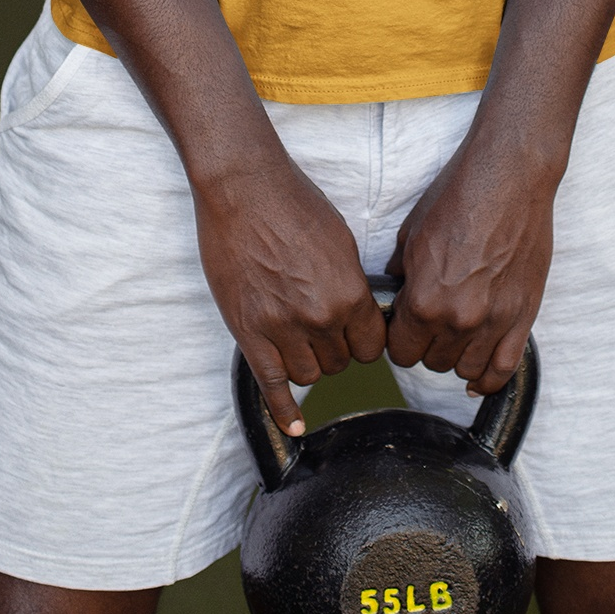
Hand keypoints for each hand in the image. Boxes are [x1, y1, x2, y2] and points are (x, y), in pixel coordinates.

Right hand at [192, 156, 387, 434]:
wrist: (243, 189)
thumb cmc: (294, 203)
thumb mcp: (341, 241)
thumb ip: (352, 285)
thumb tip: (359, 313)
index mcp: (349, 294)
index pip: (372, 346)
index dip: (365, 340)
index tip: (356, 333)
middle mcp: (320, 317)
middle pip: (341, 363)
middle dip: (336, 348)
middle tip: (322, 326)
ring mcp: (282, 328)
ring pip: (309, 375)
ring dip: (310, 363)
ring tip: (302, 341)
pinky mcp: (249, 332)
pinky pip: (271, 384)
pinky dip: (283, 409)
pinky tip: (293, 424)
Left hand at [385, 141, 556, 395]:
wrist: (509, 177)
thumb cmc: (458, 197)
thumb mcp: (412, 233)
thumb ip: (401, 274)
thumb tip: (395, 292)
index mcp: (424, 301)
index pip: (400, 352)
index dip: (399, 339)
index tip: (404, 326)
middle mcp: (458, 319)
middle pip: (432, 362)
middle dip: (427, 345)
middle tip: (432, 322)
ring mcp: (494, 321)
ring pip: (466, 369)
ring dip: (457, 356)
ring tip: (456, 334)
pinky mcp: (523, 316)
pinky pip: (505, 369)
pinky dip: (490, 378)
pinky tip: (479, 375)